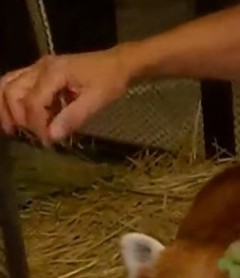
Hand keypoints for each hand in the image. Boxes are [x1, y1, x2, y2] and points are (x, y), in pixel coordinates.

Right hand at [0, 47, 133, 144]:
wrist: (118, 63)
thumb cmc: (110, 80)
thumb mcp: (97, 100)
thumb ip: (74, 117)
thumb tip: (52, 136)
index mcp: (54, 72)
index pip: (33, 102)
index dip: (36, 124)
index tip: (47, 141)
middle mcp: (40, 67)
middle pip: (12, 91)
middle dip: (15, 116)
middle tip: (27, 136)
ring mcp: (38, 67)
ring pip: (9, 84)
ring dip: (7, 107)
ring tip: (13, 128)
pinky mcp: (41, 71)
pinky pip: (18, 83)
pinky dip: (16, 100)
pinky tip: (26, 117)